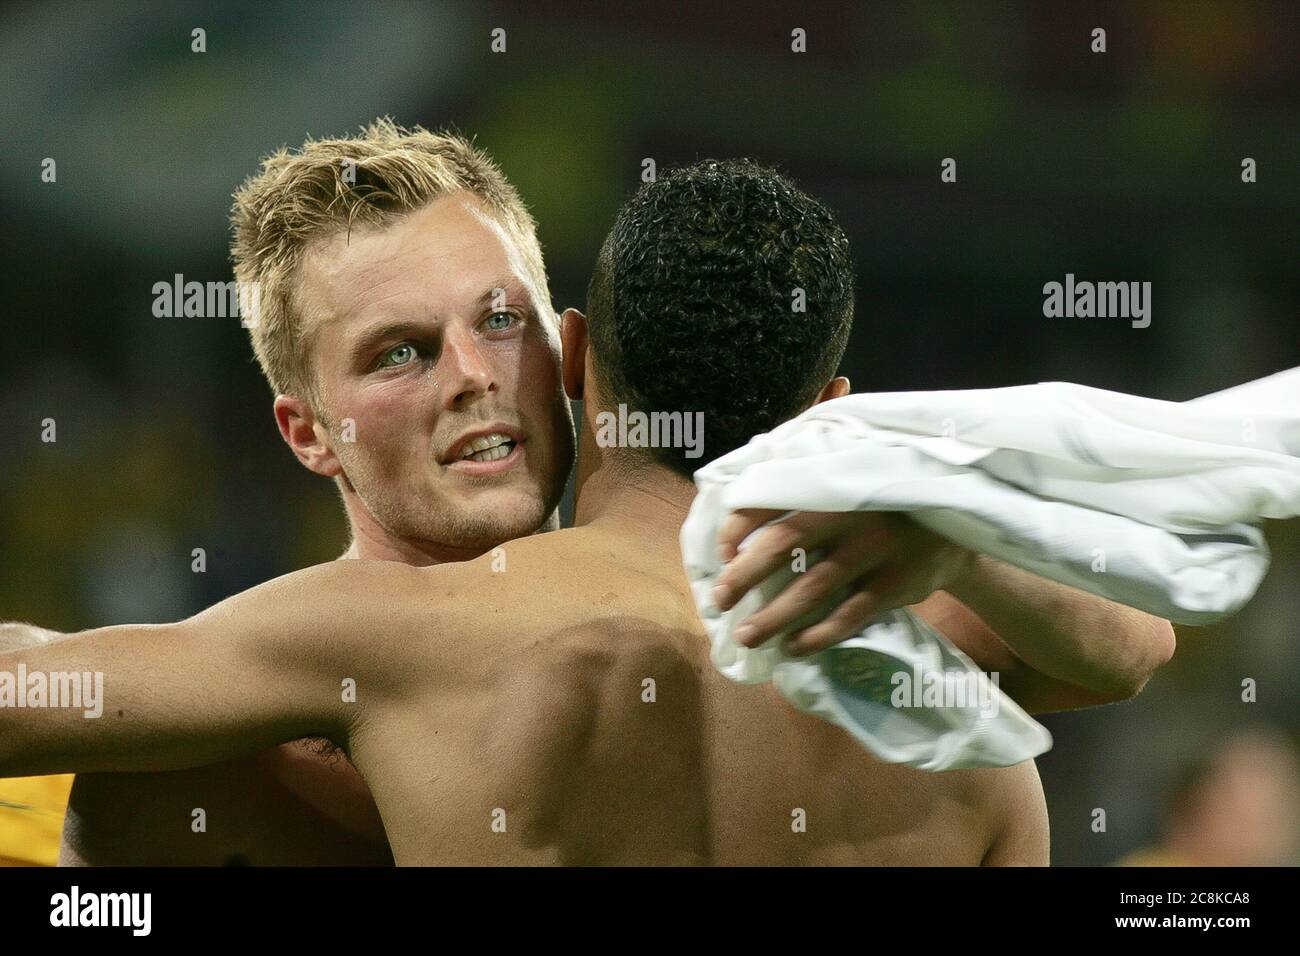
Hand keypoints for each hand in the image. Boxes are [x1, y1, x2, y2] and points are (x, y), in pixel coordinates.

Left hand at [711, 509, 974, 655]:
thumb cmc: (883, 506)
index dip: (738, 528)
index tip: (721, 555)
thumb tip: (740, 536)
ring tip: (746, 636)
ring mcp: (874, 550)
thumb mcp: (850, 486)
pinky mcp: (894, 584)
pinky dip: (817, 636)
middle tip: (720, 601)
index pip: (771, 499)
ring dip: (774, 616)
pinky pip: (848, 616)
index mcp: (831, 484)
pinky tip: (793, 648)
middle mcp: (850, 513)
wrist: (956, 525)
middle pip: (784, 544)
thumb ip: (807, 497)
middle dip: (745, 575)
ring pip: (812, 588)